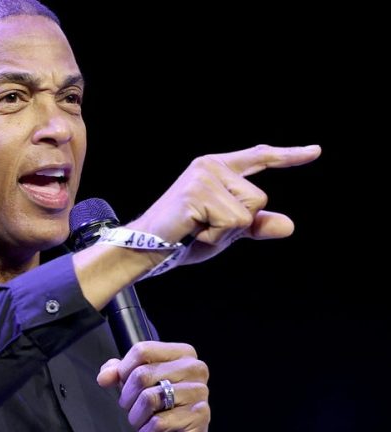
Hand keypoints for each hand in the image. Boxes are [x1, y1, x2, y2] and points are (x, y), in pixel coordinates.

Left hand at [97, 341, 217, 431]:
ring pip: (149, 399)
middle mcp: (194, 368)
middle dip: (127, 397)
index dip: (123, 370)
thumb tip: (104, 377)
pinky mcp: (199, 416)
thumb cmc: (160, 407)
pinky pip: (159, 423)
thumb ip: (118, 372)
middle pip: (142, 375)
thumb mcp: (137, 384)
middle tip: (131, 408)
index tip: (122, 383)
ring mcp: (199, 391)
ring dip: (136, 417)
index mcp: (181, 352)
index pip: (142, 350)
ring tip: (141, 422)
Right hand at [134, 144, 320, 264]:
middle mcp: (210, 166)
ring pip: (247, 211)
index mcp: (216, 169)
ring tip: (198, 229)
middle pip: (258, 198)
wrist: (146, 247)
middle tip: (205, 228)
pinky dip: (216, 237)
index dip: (289, 156)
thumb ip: (256, 226)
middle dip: (239, 224)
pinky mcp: (195, 194)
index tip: (316, 151)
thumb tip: (290, 226)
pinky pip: (232, 222)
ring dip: (225, 232)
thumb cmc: (183, 238)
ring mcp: (202, 178)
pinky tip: (193, 231)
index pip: (259, 158)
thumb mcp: (226, 231)